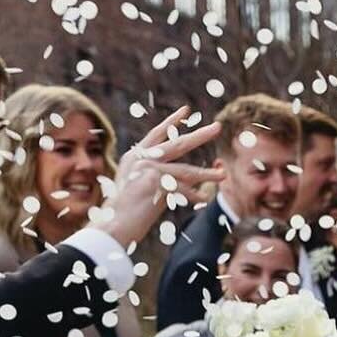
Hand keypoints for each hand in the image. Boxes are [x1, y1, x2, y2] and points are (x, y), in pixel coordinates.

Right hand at [95, 109, 222, 250]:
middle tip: (217, 127)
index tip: (186, 110)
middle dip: (199, 135)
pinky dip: (193, 196)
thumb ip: (157, 178)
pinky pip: (182, 189)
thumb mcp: (141, 188)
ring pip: (186, 170)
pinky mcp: (154, 181)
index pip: (157, 134)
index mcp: (135, 157)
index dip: (172, 122)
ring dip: (207, 174)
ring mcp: (147, 168)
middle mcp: (141, 158)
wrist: (113, 226)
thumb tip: (182, 179)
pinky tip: (203, 200)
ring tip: (223, 175)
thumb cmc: (126, 213)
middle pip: (177, 144)